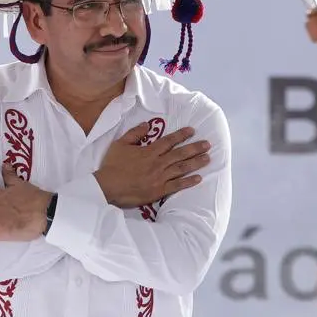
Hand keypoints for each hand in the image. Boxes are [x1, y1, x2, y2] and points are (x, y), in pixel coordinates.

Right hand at [94, 122, 210, 207]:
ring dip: (196, 163)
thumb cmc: (112, 165)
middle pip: (180, 154)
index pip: (169, 141)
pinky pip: (177, 186)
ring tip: (208, 158)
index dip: (182, 135)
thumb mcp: (120, 144)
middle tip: (208, 144)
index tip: (192, 130)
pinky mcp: (158, 191)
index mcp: (149, 151)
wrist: (108, 187)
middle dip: (195, 148)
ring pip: (181, 168)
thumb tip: (147, 125)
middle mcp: (157, 163)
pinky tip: (198, 178)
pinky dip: (188, 182)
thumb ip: (135, 133)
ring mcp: (159, 178)